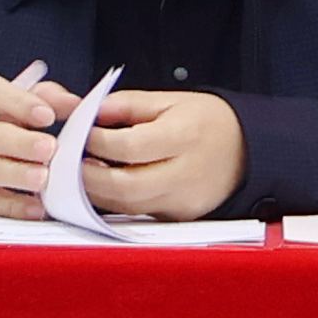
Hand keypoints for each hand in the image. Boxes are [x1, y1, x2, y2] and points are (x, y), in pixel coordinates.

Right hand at [0, 73, 75, 217]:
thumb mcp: (1, 102)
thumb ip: (41, 97)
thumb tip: (75, 105)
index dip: (18, 102)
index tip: (46, 115)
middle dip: (21, 143)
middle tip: (49, 148)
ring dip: (17, 175)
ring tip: (43, 177)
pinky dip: (13, 206)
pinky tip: (35, 207)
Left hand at [73, 88, 248, 220]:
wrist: (249, 149)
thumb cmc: (209, 121)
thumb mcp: (172, 100)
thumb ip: (129, 105)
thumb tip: (91, 112)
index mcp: (185, 136)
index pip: (130, 146)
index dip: (97, 142)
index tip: (80, 133)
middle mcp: (185, 174)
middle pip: (125, 185)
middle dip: (88, 176)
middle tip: (68, 162)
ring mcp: (183, 201)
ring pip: (127, 206)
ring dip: (97, 193)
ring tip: (82, 174)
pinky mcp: (180, 217)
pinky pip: (139, 214)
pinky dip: (116, 203)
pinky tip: (104, 187)